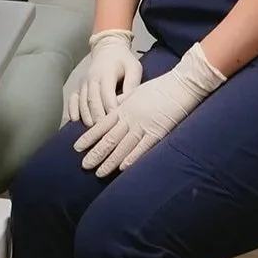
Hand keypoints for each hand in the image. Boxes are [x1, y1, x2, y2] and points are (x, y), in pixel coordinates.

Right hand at [67, 28, 142, 126]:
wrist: (108, 49)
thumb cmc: (124, 61)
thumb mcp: (134, 68)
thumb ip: (132, 85)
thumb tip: (128, 104)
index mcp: (106, 73)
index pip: (107, 94)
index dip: (111, 110)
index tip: (117, 123)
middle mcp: (91, 78)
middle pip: (92, 101)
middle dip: (98, 118)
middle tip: (105, 133)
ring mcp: (83, 82)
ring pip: (82, 103)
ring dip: (87, 117)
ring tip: (94, 131)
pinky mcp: (78, 86)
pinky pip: (72, 100)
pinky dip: (73, 110)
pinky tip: (76, 120)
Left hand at [74, 42, 224, 176]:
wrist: (180, 85)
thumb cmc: (159, 88)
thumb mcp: (135, 92)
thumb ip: (122, 103)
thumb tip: (110, 110)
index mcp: (124, 108)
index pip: (102, 125)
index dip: (89, 137)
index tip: (77, 147)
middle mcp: (130, 118)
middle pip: (109, 138)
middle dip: (95, 153)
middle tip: (84, 165)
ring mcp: (143, 126)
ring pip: (122, 146)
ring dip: (110, 160)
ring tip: (98, 172)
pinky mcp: (157, 132)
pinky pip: (142, 148)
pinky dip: (132, 158)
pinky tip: (122, 168)